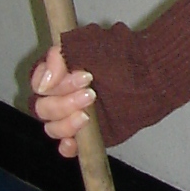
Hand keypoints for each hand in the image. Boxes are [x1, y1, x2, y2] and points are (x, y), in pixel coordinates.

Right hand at [26, 0, 189, 154]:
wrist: (152, 75)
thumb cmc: (123, 55)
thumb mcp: (88, 43)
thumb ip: (60, 55)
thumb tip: (44, 83)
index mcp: (58, 73)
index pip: (37, 84)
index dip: (51, 84)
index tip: (80, 77)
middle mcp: (61, 95)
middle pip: (42, 108)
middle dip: (63, 102)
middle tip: (91, 94)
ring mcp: (72, 116)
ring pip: (52, 128)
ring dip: (66, 122)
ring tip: (89, 113)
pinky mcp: (87, 134)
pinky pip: (67, 147)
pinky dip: (67, 146)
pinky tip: (74, 142)